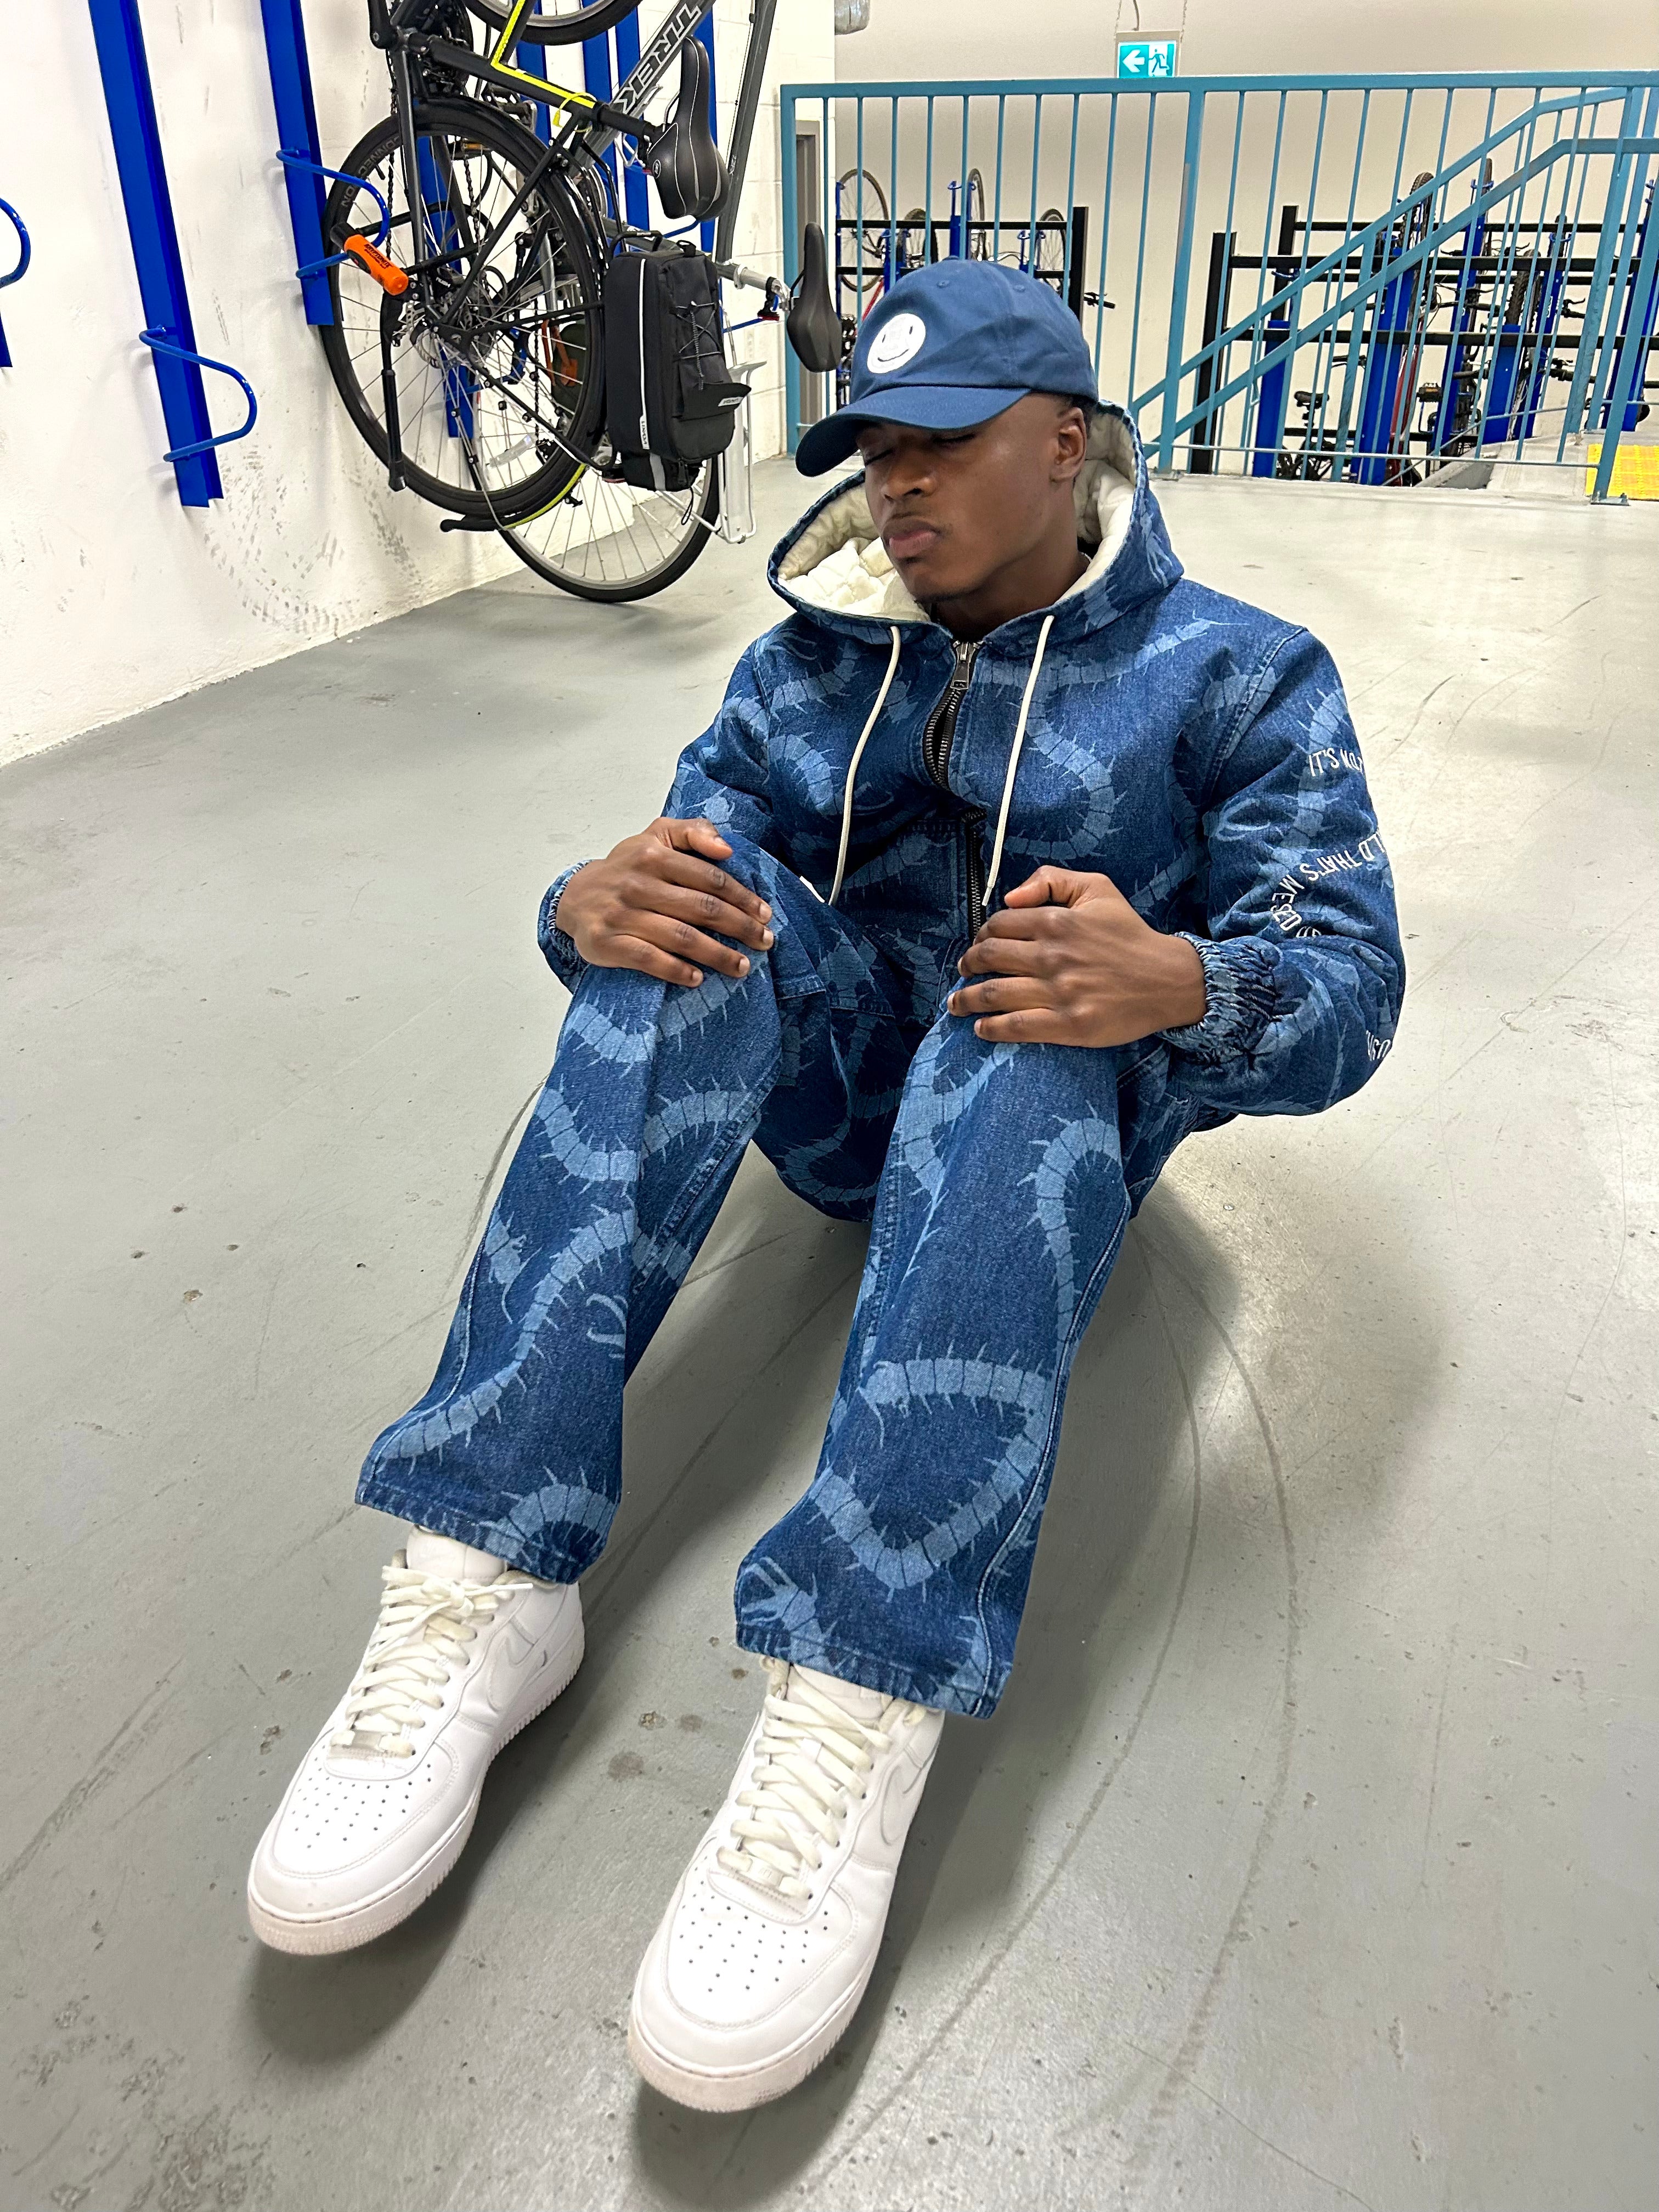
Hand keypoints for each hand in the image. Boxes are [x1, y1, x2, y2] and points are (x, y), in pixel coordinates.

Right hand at [555, 817, 774, 988]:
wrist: (575, 897)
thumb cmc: (628, 868)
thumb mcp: (656, 837)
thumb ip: (693, 832)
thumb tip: (726, 848)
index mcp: (654, 855)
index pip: (710, 878)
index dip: (742, 898)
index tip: (765, 914)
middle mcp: (637, 883)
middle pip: (701, 908)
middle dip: (740, 927)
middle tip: (764, 942)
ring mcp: (621, 914)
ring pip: (680, 936)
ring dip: (717, 954)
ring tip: (742, 966)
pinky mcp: (606, 942)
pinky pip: (648, 959)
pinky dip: (676, 970)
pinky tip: (698, 978)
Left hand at [949, 865, 1206, 1045]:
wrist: (1168, 979)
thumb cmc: (1130, 934)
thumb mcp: (1097, 888)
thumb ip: (1051, 880)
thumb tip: (1010, 898)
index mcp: (1056, 921)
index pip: (998, 925)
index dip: (980, 935)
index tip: (978, 945)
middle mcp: (1053, 956)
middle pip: (989, 958)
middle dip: (967, 965)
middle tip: (963, 972)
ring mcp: (1059, 992)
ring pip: (995, 994)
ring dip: (966, 1000)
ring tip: (956, 1004)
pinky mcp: (1068, 1025)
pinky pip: (1016, 1026)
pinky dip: (991, 1028)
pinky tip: (981, 1028)